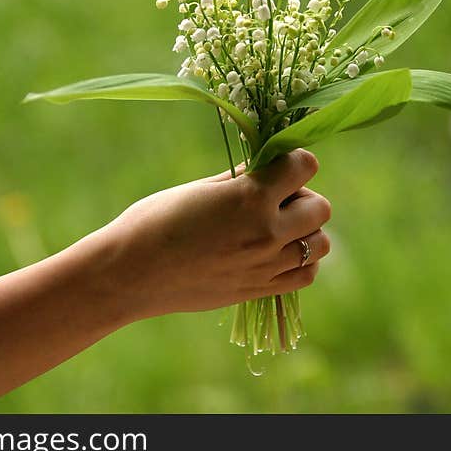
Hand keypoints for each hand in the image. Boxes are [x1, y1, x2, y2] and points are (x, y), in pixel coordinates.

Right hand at [88, 149, 331, 320]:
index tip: (276, 164)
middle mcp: (266, 232)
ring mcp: (266, 266)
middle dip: (302, 196)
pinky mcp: (259, 290)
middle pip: (321, 207)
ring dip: (307, 231)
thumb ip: (241, 178)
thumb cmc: (154, 221)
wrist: (129, 274)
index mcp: (250, 197)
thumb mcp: (199, 188)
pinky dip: (302, 262)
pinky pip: (306, 275)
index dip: (293, 160)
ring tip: (278, 228)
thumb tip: (267, 165)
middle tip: (273, 199)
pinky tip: (277, 253)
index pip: (304, 166)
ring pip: (321, 244)